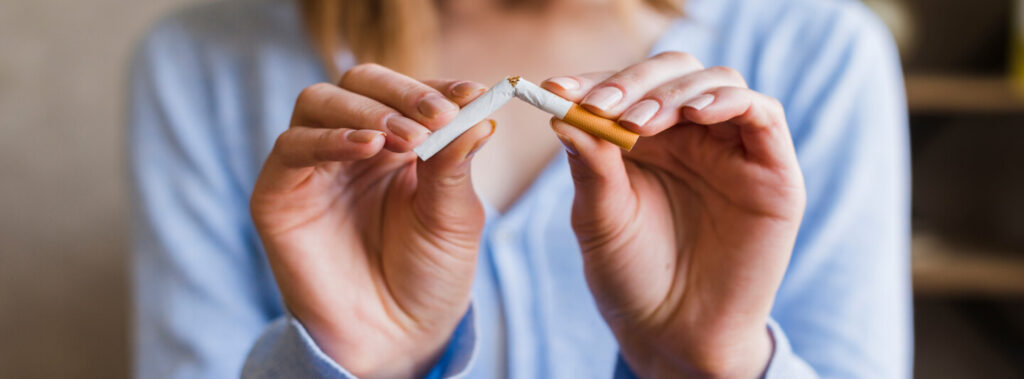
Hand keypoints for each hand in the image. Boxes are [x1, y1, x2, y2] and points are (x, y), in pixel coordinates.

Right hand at [250, 64, 492, 377]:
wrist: (397, 338)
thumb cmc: (428, 275)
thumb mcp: (453, 216)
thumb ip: (456, 162)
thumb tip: (478, 112)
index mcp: (396, 143)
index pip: (406, 92)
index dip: (436, 88)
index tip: (471, 94)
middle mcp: (351, 146)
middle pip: (359, 83)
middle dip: (400, 93)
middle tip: (436, 116)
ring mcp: (313, 165)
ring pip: (319, 102)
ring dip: (366, 111)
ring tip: (407, 138)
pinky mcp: (278, 193)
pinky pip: (292, 147)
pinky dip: (330, 138)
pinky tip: (366, 147)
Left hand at [543, 52, 805, 377]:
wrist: (674, 333)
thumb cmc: (632, 275)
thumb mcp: (600, 218)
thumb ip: (591, 165)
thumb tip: (562, 111)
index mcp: (646, 139)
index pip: (626, 87)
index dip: (593, 81)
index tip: (556, 88)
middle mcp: (691, 136)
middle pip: (673, 73)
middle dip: (633, 82)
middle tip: (601, 104)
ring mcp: (733, 150)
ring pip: (717, 82)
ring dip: (675, 92)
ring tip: (639, 121)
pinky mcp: (773, 171)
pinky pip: (763, 113)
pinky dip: (731, 101)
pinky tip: (698, 113)